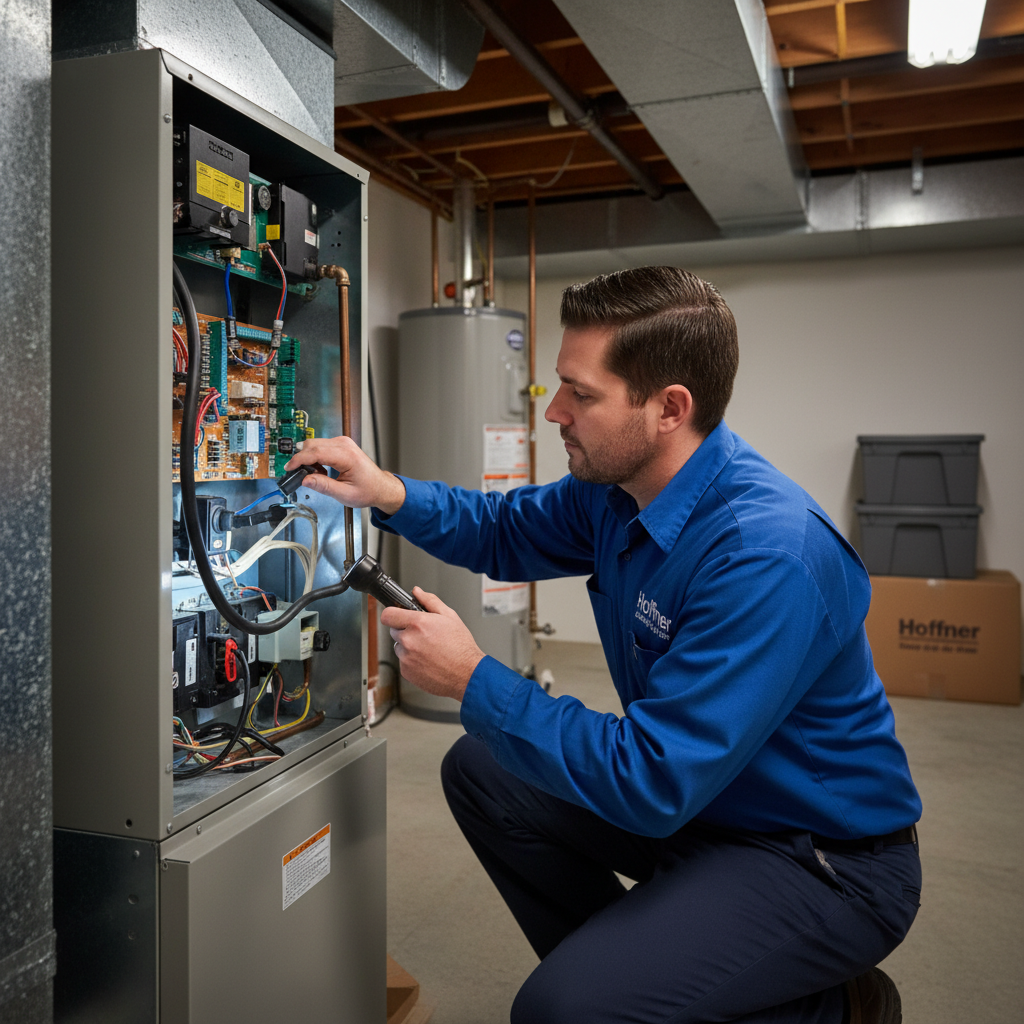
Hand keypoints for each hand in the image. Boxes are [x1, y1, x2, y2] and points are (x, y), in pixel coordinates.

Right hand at [284, 435, 405, 512]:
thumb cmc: (368, 490)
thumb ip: (323, 486)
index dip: (299, 460)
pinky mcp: (341, 445)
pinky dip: (315, 457)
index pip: (316, 452)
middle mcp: (344, 445)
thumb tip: (305, 480)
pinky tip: (320, 470)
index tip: (289, 468)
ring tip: (314, 475)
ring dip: (308, 458)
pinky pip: (321, 446)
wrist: (380, 487)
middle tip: (298, 475)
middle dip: (301, 459)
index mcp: (347, 456)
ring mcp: (343, 443)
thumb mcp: (344, 494)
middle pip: (312, 445)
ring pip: (315, 444)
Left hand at [383, 588, 484, 702]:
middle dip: (405, 630)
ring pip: (399, 647)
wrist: (467, 674)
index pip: (388, 615)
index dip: (393, 613)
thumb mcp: (450, 616)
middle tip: (424, 635)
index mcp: (418, 624)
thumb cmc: (461, 647)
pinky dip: (412, 661)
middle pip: (394, 631)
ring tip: (429, 650)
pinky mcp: (406, 672)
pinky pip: (404, 662)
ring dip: (409, 647)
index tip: (397, 615)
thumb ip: (430, 601)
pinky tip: (428, 661)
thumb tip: (417, 592)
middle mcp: (409, 640)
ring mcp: (406, 658)